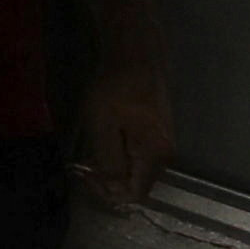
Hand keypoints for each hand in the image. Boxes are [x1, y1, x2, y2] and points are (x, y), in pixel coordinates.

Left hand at [76, 60, 171, 209]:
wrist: (135, 54)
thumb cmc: (116, 89)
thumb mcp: (103, 127)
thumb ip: (110, 162)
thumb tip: (115, 189)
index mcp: (155, 155)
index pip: (135, 193)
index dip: (109, 192)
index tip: (87, 176)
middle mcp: (165, 153)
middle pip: (137, 183)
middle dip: (109, 181)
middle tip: (84, 167)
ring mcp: (163, 141)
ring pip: (136, 169)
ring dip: (112, 168)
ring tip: (90, 156)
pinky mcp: (157, 131)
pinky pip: (138, 155)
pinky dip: (119, 155)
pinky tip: (103, 144)